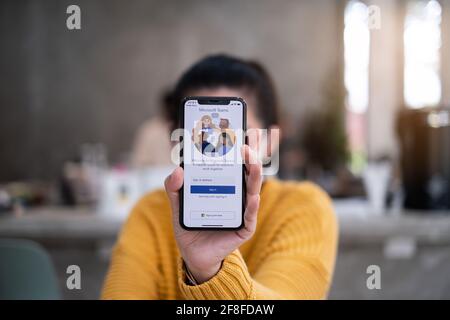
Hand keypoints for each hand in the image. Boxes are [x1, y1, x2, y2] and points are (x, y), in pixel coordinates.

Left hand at [164, 144, 261, 283]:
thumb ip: (174, 187)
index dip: (235, 150)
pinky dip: (251, 206)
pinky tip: (251, 197)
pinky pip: (249, 216)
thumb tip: (177, 170)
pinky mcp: (244, 228)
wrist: (193, 255)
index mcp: (223, 185)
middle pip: (245, 173)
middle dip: (247, 157)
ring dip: (254, 175)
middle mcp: (236, 195)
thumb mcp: (178, 204)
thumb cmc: (190, 226)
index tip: (234, 134)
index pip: (232, 164)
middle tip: (243, 145)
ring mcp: (242, 211)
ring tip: (253, 163)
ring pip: (252, 190)